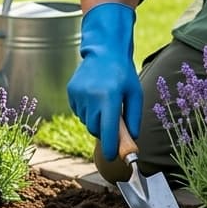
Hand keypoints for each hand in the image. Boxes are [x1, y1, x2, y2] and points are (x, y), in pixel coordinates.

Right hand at [66, 2, 140, 160]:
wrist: (104, 50)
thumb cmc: (123, 74)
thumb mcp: (135, 94)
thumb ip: (134, 119)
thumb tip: (131, 140)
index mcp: (109, 97)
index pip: (108, 130)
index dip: (110, 147)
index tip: (111, 157)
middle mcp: (91, 97)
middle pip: (96, 129)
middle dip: (105, 129)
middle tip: (113, 118)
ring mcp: (78, 94)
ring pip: (87, 122)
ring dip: (96, 119)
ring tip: (104, 101)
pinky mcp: (71, 92)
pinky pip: (79, 112)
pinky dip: (87, 110)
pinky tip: (94, 95)